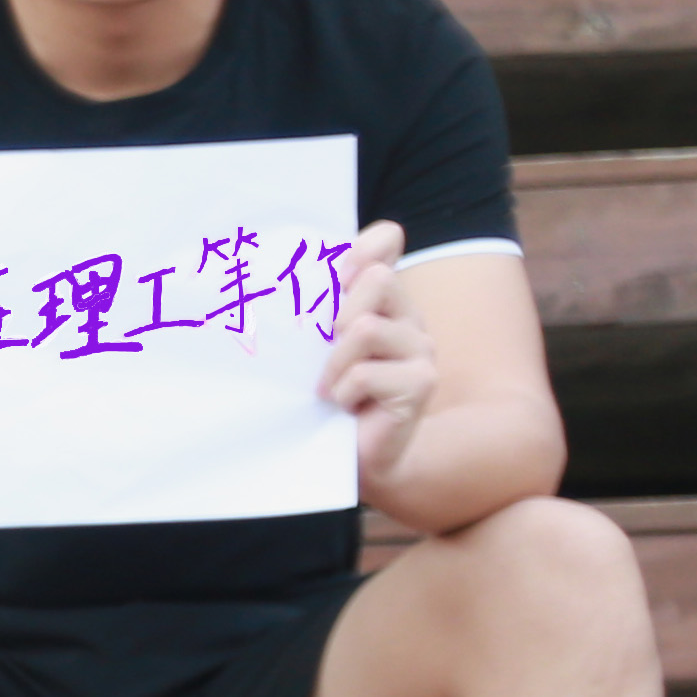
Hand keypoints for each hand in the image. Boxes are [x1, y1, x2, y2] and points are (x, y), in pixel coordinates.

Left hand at [316, 219, 433, 498]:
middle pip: (376, 278)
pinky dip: (344, 392)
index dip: (358, 248)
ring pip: (365, 328)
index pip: (387, 239)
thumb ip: (311, 308)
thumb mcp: (314, 346)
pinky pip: (366, 373)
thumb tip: (274, 270)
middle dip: (336, 315)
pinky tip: (344, 405)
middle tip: (323, 351)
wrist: (354, 457)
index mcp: (382, 298)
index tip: (331, 277)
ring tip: (328, 387)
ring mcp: (421, 347)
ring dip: (333, 363)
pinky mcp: (421, 382)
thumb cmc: (328, 398)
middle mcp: (408, 315)